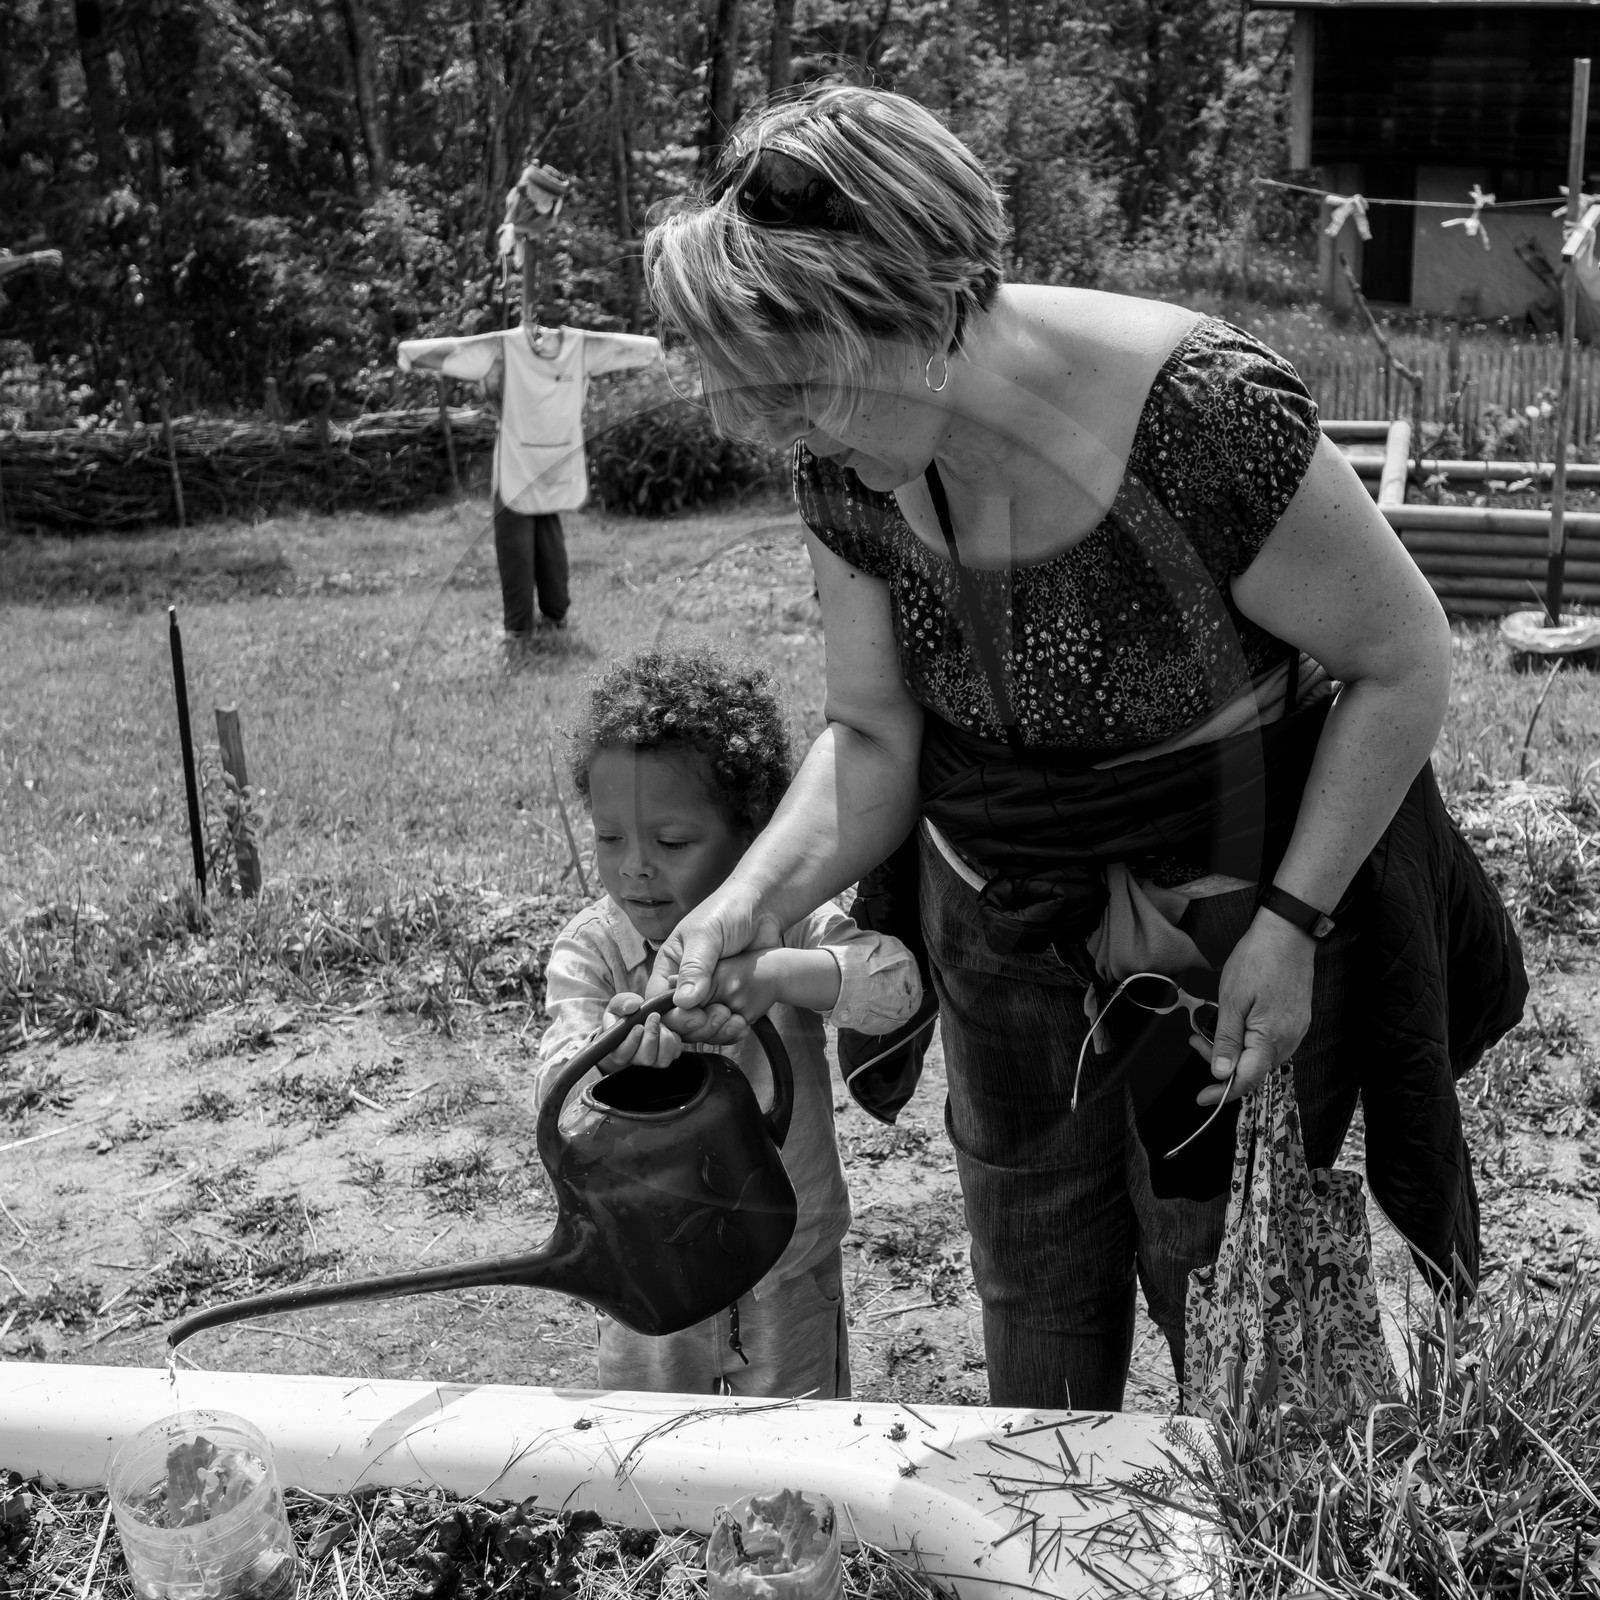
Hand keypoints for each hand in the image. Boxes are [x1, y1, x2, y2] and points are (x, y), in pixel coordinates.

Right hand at [597, 992, 681, 1071]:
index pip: (622, 1054)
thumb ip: (621, 1003)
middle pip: (645, 1059)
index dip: (632, 1042)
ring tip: (662, 1023)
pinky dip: (676, 1041)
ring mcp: (651, 1059)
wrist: (641, 1016)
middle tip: (654, 1016)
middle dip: (651, 1037)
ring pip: (662, 1061)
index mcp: (617, 1049)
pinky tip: (671, 1029)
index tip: (639, 1026)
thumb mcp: (618, 1005)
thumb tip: (632, 1006)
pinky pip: (674, 1054)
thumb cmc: (625, 1013)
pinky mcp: (665, 1056)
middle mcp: (634, 1058)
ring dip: (665, 1040)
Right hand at [646, 880, 784, 1045]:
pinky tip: (742, 1025)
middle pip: (678, 1021)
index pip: (657, 1002)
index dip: (671, 1016)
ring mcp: (708, 995)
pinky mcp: (729, 1001)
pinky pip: (724, 1026)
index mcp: (669, 967)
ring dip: (715, 1030)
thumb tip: (683, 1002)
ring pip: (701, 1028)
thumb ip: (695, 967)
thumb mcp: (706, 935)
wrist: (762, 908)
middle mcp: (684, 985)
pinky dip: (731, 1031)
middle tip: (718, 1014)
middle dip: (696, 1025)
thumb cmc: (726, 912)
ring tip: (732, 1017)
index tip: (692, 1017)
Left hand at [1191, 913, 1315, 1105]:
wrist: (1288, 934)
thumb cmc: (1258, 960)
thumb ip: (1226, 1040)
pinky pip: (1269, 1041)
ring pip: (1260, 1055)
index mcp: (1271, 1038)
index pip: (1246, 1080)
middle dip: (1221, 1062)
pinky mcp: (1295, 1020)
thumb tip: (1221, 1072)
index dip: (1222, 1091)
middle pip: (1252, 1069)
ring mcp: (1294, 1030)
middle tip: (1194, 1040)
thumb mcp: (1232, 1000)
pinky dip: (1247, 1039)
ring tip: (1208, 1028)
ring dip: (1233, 1049)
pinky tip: (1233, 1023)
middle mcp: (1288, 1039)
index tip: (1203, 1097)